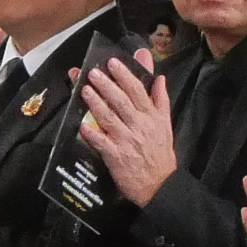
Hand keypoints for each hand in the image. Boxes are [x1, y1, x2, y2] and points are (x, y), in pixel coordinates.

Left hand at [75, 49, 176, 204]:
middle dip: (106, 85)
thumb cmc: (159, 152)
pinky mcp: (116, 156)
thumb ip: (160, 99)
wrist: (159, 184)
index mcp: (151, 116)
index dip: (124, 75)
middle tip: (92, 72)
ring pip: (109, 118)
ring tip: (84, 90)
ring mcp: (127, 140)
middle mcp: (139, 125)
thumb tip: (159, 77)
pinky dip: (91, 133)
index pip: (137, 90)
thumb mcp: (166, 123)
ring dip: (96, 103)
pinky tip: (81, 125)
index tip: (112, 63)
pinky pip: (101, 142)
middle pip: (121, 101)